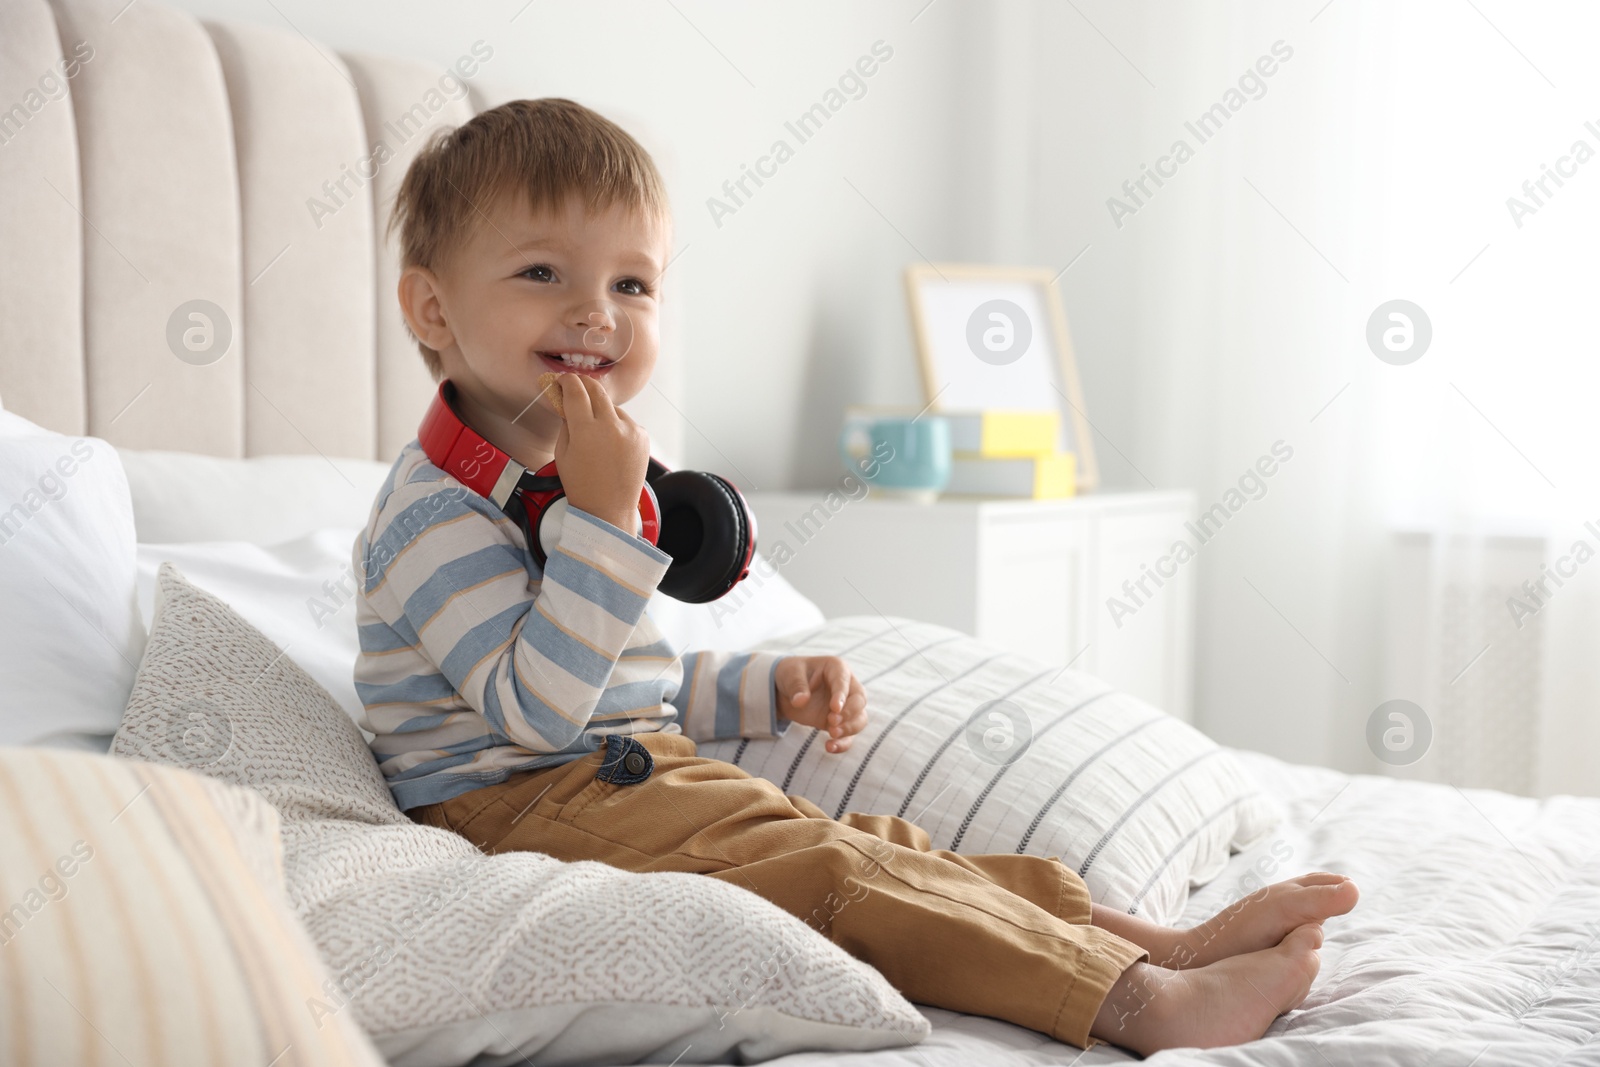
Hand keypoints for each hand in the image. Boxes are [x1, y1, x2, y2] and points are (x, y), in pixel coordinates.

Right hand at [551, 373, 649, 532]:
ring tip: (594, 430)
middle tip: (575, 385)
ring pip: (612, 407)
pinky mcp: (642, 436)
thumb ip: (565, 423)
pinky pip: (626, 421)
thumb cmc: (582, 485)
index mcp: (586, 430)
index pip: (575, 391)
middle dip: (583, 384)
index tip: (561, 380)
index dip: (566, 381)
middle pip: (597, 390)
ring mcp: (631, 430)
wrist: (610, 509)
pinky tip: (610, 444)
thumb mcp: (563, 453)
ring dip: (601, 409)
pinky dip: (616, 425)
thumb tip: (566, 401)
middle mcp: (611, 426)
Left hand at [775, 656, 866, 753]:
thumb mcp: (790, 674)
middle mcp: (846, 686)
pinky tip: (830, 747)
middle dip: (849, 713)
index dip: (842, 695)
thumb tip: (800, 701)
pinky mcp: (840, 723)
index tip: (835, 708)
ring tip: (832, 734)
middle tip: (831, 723)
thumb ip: (796, 686)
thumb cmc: (791, 675)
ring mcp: (845, 706)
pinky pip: (848, 735)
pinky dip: (843, 743)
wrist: (786, 690)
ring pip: (860, 719)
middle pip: (859, 701)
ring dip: (849, 729)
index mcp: (836, 668)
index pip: (844, 681)